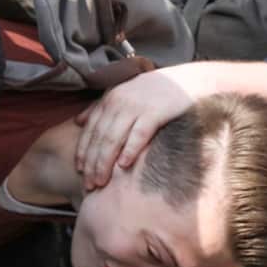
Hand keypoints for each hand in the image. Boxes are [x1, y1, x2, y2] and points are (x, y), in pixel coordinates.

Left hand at [74, 64, 207, 189]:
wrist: (188, 82)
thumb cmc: (154, 92)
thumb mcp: (124, 94)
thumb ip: (100, 107)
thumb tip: (78, 121)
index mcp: (109, 99)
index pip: (90, 129)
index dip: (83, 151)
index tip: (79, 170)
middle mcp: (119, 102)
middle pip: (99, 137)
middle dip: (92, 163)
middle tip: (88, 184)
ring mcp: (136, 106)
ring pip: (113, 138)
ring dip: (104, 162)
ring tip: (100, 181)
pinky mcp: (155, 111)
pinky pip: (139, 133)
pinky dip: (129, 149)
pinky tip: (123, 166)